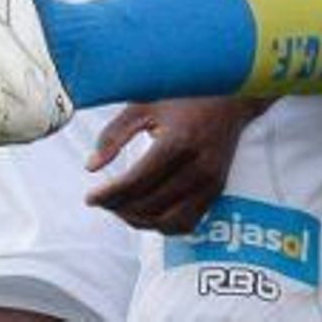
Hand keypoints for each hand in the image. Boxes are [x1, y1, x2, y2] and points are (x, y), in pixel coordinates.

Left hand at [85, 98, 268, 234]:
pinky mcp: (217, 189)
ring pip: (166, 221)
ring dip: (138, 220)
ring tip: (121, 206)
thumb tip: (91, 167)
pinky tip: (148, 211)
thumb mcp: (145, 104)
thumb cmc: (184, 96)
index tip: (90, 197)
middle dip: (118, 207)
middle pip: (148, 204)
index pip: (136, 182)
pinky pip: (186, 223)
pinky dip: (162, 225)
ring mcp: (211, 181)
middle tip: (102, 199)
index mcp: (178, 141)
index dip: (108, 195)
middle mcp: (198, 166)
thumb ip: (114, 134)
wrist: (232, 97)